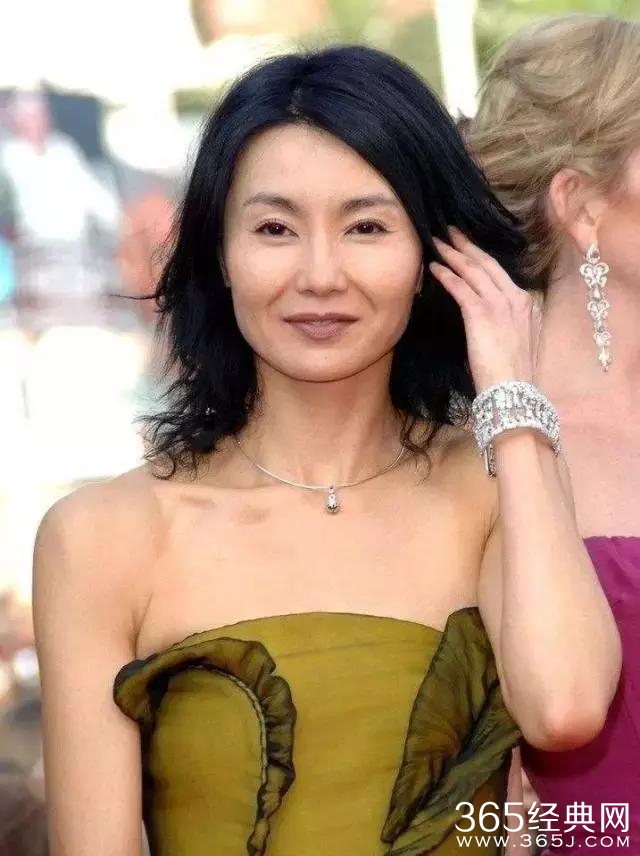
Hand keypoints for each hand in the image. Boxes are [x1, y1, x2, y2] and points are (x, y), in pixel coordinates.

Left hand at [429, 227, 541, 390]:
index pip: (501, 274)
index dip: (481, 258)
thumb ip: (505, 322)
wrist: (513, 392)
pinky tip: (435, 268)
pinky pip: (461, 288)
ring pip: (474, 271)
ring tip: (438, 243)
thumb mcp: (516, 341)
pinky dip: (447, 276)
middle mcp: (516, 299)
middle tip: (450, 231)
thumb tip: (486, 317)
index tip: (468, 247)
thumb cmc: (511, 375)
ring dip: (454, 255)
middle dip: (467, 246)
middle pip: (488, 265)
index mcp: (526, 305)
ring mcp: (501, 305)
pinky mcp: (482, 314)